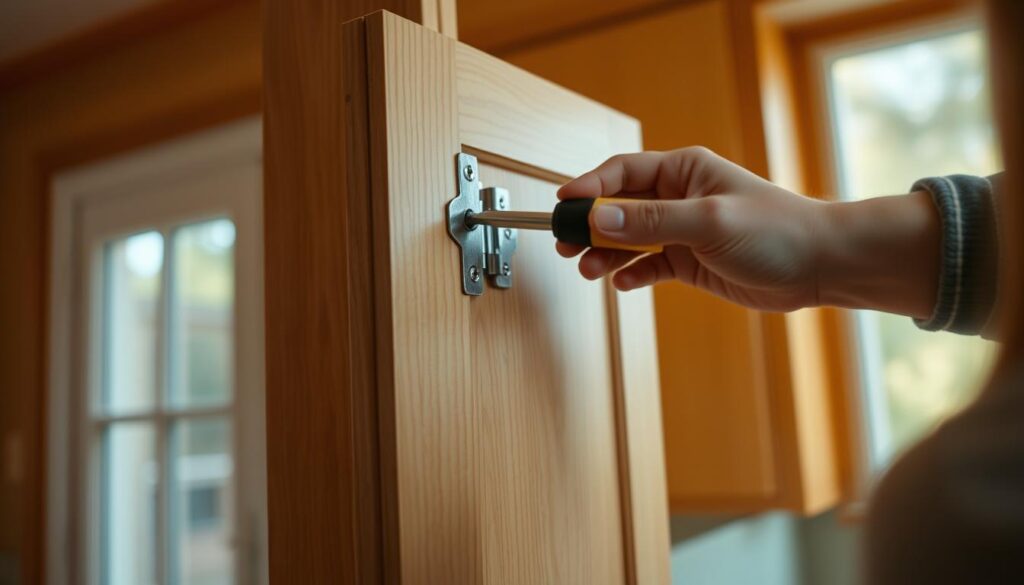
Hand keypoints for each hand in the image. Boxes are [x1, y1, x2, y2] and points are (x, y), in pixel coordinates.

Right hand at [556, 147, 939, 316]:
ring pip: (628, 239)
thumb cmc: (775, 230)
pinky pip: (648, 265)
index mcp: (683, 171)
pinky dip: (632, 274)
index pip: (622, 173)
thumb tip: (600, 216)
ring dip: (605, 253)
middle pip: (618, 206)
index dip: (589, 187)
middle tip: (564, 243)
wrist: (819, 266)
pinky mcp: (689, 262)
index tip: (563, 205)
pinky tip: (623, 283)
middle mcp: (678, 198)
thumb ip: (652, 220)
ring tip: (587, 270)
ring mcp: (682, 231)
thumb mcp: (708, 220)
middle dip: (589, 225)